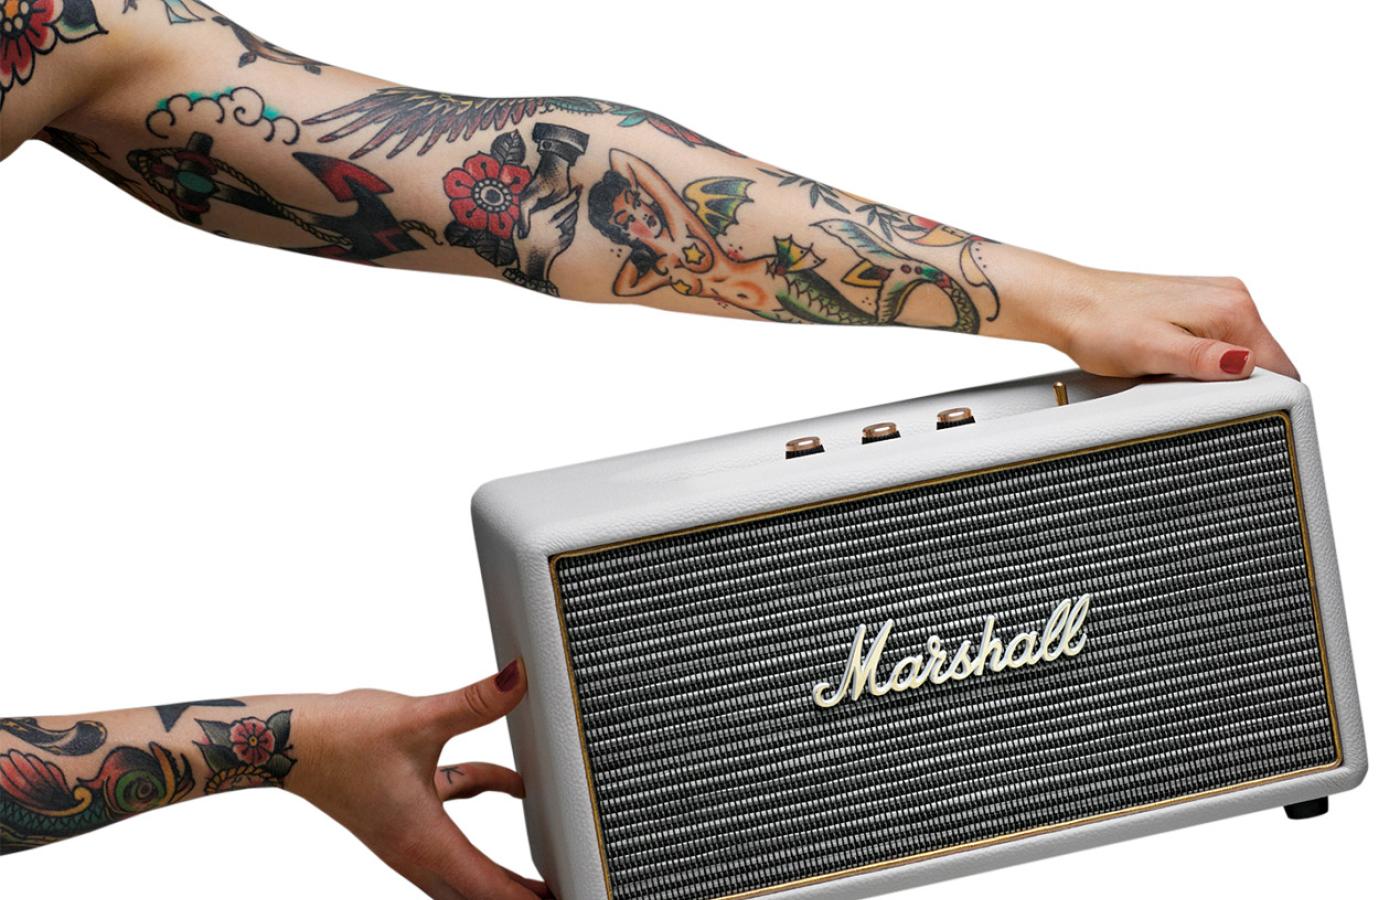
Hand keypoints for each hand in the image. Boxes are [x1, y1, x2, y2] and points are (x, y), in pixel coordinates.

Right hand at [287, 663, 550, 898]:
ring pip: (466, 867)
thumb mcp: (418, 718)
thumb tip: (518, 679)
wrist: (286, 740)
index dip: (528, 899)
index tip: (560, 898)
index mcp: (424, 841)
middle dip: (517, 898)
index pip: (488, 888)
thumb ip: (476, 702)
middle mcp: (417, 849)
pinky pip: (455, 820)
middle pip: (477, 892)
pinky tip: (515, 787)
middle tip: (559, 895)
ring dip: (500, 873)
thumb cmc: (339, 739)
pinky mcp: (404, 811)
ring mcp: (409, 834)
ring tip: (541, 874)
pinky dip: (486, 807)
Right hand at [514, 188, 581, 281]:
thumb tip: (527, 204)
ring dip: (574, 210)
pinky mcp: (565, 242)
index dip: (570, 196)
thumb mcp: (518, 228)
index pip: (561, 204)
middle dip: (574, 200)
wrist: (532, 265)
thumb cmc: (521, 244)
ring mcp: (560, 234)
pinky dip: (573, 222)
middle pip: (569, 210)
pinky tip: (571, 218)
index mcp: (541, 219)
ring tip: (575, 202)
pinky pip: (571, 228)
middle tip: (578, 190)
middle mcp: (552, 226)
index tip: (575, 188)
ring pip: (571, 219)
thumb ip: (524, 216)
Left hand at [987, 246, 1299, 380]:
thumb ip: (1204, 360)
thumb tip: (1245, 364)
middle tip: (1192, 397)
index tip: (1239, 416)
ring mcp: (1214, 299)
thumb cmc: (1101, 325)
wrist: (1067, 305)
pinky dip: (1201, 363)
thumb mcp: (1154, 352)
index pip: (1280, 367)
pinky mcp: (1195, 306)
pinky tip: (1170, 366)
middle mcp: (1232, 296)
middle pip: (1262, 362)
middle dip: (1237, 388)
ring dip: (1216, 377)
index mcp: (1233, 307)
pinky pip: (1217, 344)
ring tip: (1174, 378)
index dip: (1267, 400)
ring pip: (1239, 355)